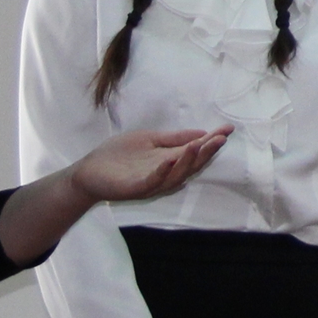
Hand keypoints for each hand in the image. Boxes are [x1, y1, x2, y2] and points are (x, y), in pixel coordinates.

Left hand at [70, 126, 230, 203]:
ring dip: (188, 161)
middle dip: (206, 152)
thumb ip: (174, 138)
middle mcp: (164, 173)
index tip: (228, 129)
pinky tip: (169, 160)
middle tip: (220, 138)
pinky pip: (152, 182)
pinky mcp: (134, 188)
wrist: (89, 171)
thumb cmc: (118, 155)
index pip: (195, 151)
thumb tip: (201, 132)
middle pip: (191, 165)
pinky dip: (162, 172)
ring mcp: (151, 182)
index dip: (211, 141)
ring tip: (199, 144)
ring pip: (176, 175)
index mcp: (169, 160)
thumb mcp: (150, 139)